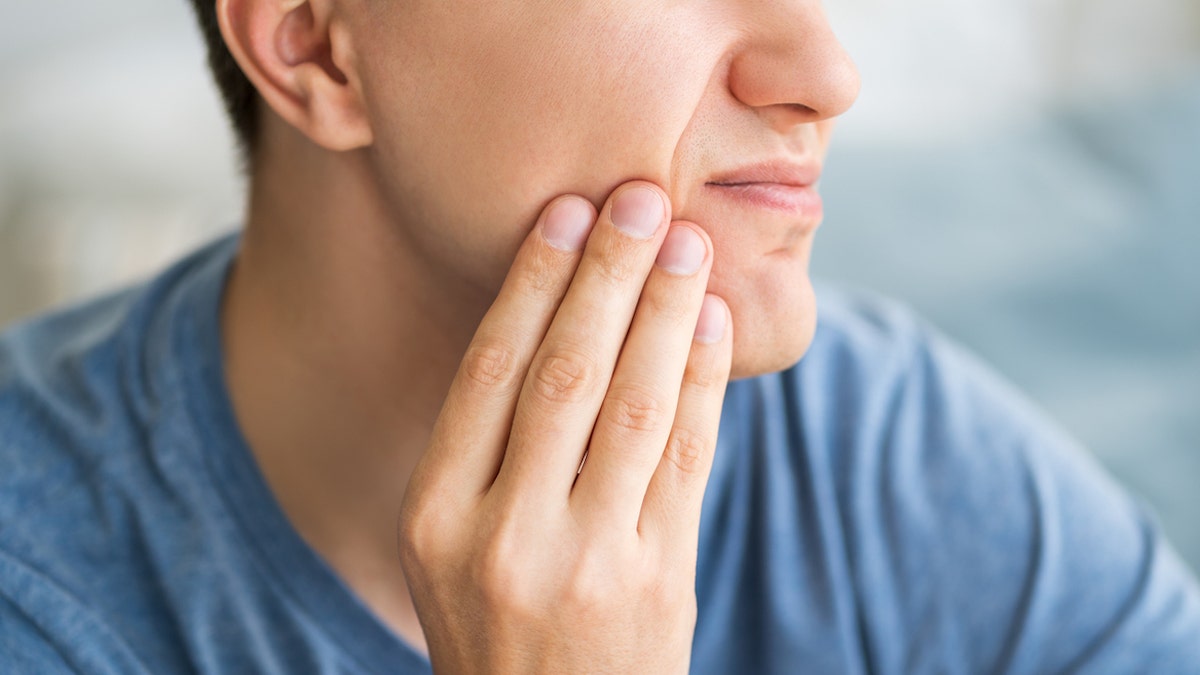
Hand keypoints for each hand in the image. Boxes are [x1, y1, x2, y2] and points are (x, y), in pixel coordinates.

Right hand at [397, 180, 732, 672]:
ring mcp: (587, 561)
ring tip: (688, 243)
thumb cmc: (496, 628)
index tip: (568, 212)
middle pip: (563, 374)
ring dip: (666, 312)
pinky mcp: (659, 581)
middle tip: (641, 197)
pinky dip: (702, 381)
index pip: (488, 373)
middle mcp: (504, 535)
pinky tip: (710, 322)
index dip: (532, 283)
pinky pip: (688, 460)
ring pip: (634, 406)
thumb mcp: (447, 548)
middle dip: (608, 275)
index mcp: (434, 517)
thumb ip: (483, 452)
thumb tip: (555, 319)